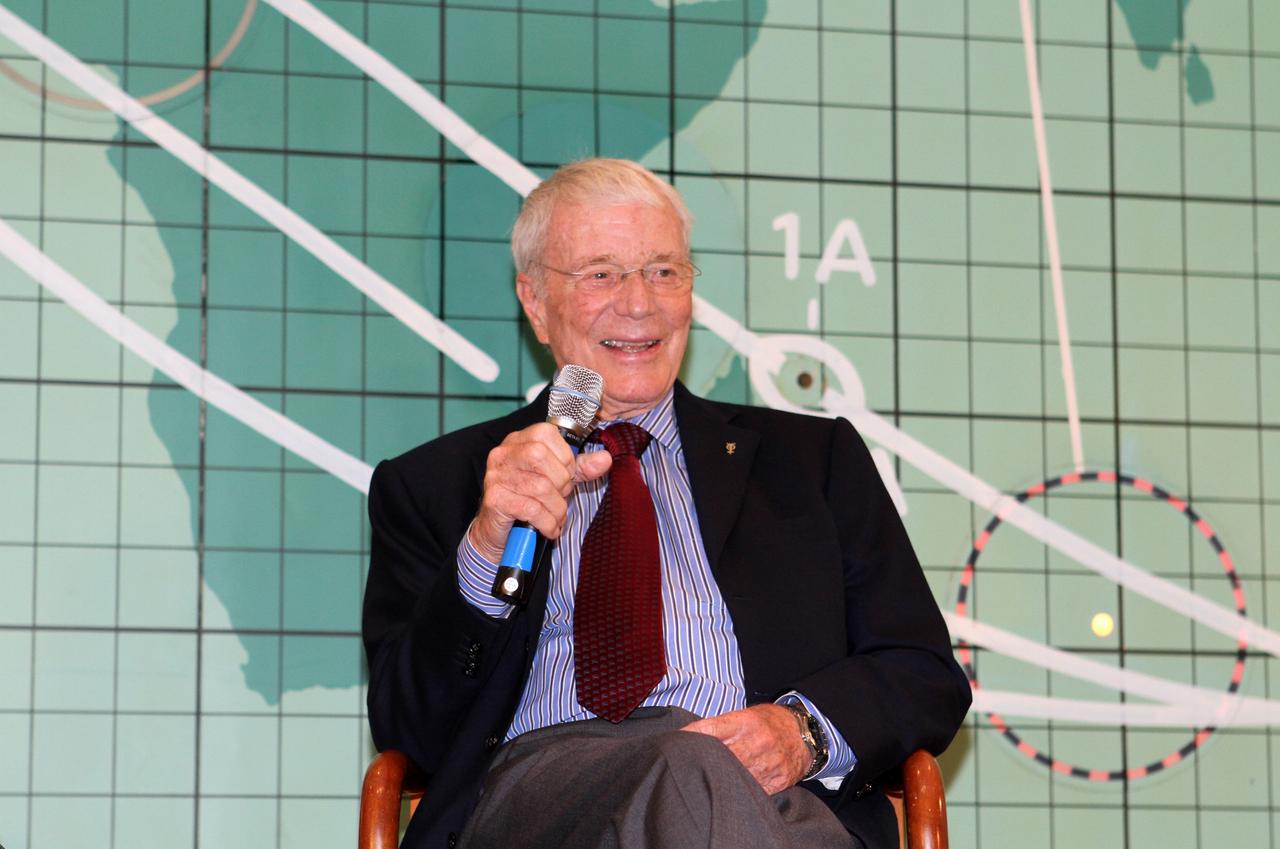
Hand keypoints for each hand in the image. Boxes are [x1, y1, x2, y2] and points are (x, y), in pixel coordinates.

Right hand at [468, 423, 612, 562]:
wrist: (498, 531)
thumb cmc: (529, 499)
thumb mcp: (558, 479)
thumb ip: (580, 468)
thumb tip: (605, 458)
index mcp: (519, 441)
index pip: (546, 433)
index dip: (564, 457)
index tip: (566, 475)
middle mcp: (504, 454)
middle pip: (541, 457)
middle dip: (561, 482)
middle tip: (560, 498)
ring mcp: (496, 476)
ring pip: (540, 487)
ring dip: (557, 508)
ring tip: (556, 517)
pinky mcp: (495, 499)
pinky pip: (531, 509)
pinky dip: (547, 522)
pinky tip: (549, 528)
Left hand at [681, 704, 810, 794]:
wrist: (803, 733)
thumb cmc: (766, 723)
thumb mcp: (745, 715)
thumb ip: (720, 726)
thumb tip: (687, 735)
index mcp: (745, 721)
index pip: (710, 728)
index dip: (690, 735)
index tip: (675, 742)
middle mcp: (757, 741)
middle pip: (721, 755)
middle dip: (704, 760)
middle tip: (687, 765)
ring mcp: (768, 762)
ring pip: (736, 775)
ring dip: (721, 778)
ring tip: (708, 779)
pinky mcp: (778, 780)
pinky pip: (754, 789)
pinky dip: (741, 789)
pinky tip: (732, 787)